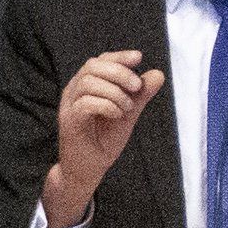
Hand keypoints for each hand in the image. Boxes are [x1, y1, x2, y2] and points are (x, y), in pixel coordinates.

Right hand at [43, 51, 164, 227]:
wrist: (89, 170)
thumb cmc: (104, 140)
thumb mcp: (128, 114)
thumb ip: (140, 95)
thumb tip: (158, 74)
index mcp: (87, 86)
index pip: (100, 61)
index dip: (119, 57)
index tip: (138, 58)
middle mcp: (75, 91)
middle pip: (92, 66)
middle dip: (119, 72)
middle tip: (137, 88)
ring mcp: (69, 105)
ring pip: (88, 82)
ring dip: (114, 92)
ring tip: (128, 108)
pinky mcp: (69, 121)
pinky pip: (85, 104)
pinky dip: (106, 105)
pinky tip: (118, 115)